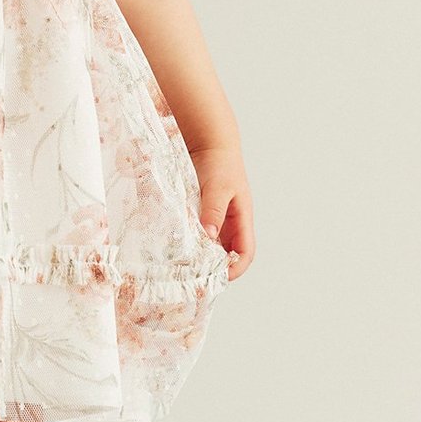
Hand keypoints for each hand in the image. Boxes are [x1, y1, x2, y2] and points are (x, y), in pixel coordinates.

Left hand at [189, 145, 254, 280]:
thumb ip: (213, 211)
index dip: (235, 268)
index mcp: (242, 220)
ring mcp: (214, 220)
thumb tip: (209, 236)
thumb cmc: (219, 163)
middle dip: (214, 267)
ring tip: (182, 265)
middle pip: (227, 255)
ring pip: (211, 247)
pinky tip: (175, 246)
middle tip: (194, 276)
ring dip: (200, 256)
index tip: (218, 277)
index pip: (245, 252)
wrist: (208, 143)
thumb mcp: (219, 187)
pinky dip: (189, 242)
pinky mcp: (200, 214)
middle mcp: (229, 223)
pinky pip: (197, 234)